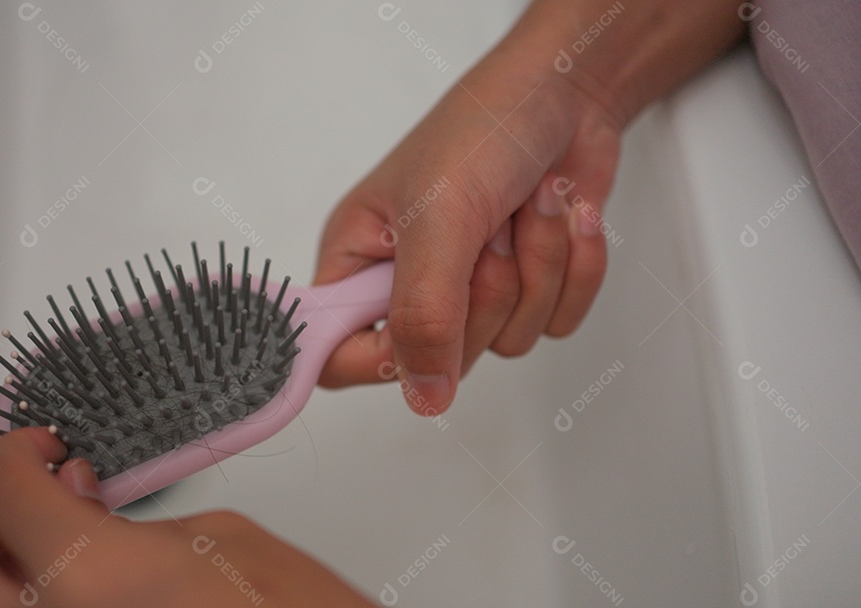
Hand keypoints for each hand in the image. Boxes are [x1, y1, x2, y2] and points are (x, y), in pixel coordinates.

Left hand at [0, 428, 374, 606]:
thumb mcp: (224, 539)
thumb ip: (128, 518)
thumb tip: (74, 504)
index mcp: (90, 582)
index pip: (2, 490)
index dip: (17, 451)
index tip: (39, 447)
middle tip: (22, 501)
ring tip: (42, 548)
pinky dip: (21, 604)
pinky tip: (69, 591)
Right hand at [315, 45, 620, 413]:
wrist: (568, 90)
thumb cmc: (483, 128)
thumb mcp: (441, 218)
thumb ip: (425, 312)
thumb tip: (423, 396)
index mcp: (360, 261)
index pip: (335, 353)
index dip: (373, 360)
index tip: (420, 331)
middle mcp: (410, 284)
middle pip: (441, 357)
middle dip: (486, 293)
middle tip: (488, 231)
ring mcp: (471, 291)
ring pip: (509, 342)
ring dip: (539, 267)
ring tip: (527, 206)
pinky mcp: (528, 287)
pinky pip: (559, 322)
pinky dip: (575, 268)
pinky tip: (563, 216)